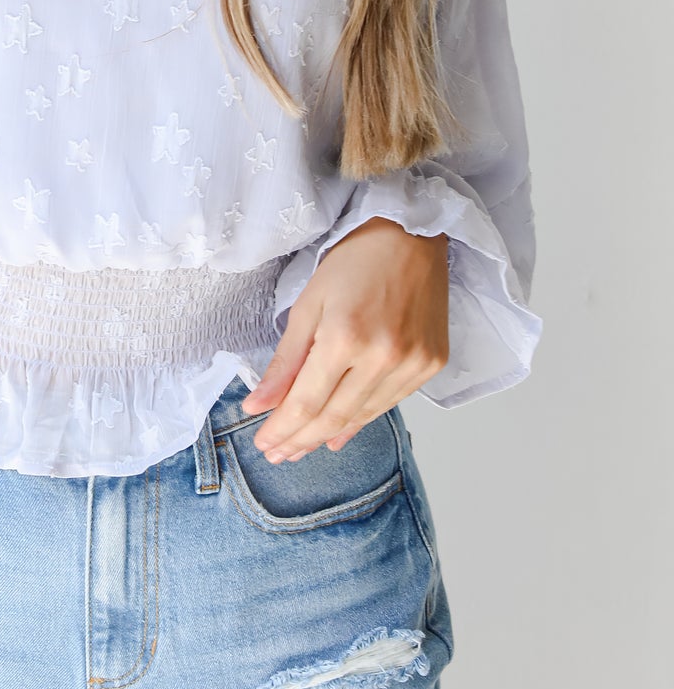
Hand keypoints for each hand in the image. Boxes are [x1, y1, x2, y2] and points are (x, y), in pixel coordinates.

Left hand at [241, 217, 449, 461]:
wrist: (413, 235)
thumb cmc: (356, 259)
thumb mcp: (309, 303)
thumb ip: (285, 361)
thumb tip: (257, 405)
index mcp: (345, 337)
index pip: (306, 403)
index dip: (281, 429)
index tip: (262, 442)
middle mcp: (383, 357)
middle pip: (333, 417)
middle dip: (299, 440)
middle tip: (277, 453)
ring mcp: (412, 364)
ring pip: (361, 416)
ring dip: (327, 435)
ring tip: (300, 447)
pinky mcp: (431, 365)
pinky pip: (389, 403)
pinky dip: (360, 419)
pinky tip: (338, 432)